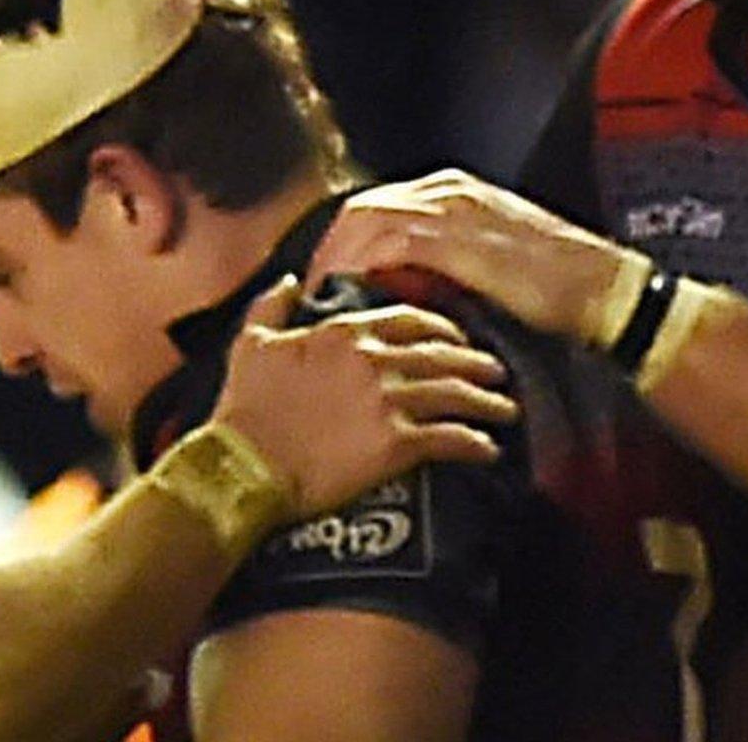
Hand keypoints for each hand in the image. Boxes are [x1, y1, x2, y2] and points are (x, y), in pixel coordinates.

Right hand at [211, 275, 517, 514]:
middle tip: (498, 370)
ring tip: (505, 408)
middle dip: (477, 362)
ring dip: (487, 402)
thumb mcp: (250, 344)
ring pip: (455, 393)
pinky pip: (450, 438)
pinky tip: (489, 448)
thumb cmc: (243, 411)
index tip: (459, 339)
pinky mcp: (396, 443)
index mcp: (345, 332)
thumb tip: (286, 281)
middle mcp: (374, 360)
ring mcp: (388, 400)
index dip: (443, 329)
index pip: (411, 319)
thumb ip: (272, 305)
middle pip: (444, 354)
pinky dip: (475, 442)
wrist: (241, 467)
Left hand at [307, 169, 646, 344]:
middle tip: (312, 294)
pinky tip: (350, 297)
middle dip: (329, 250)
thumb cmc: (555, 288)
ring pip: (365, 219)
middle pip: (360, 208)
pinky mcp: (456, 236)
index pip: (377, 205)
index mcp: (455, 190)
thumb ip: (443, 265)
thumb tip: (398, 288)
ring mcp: (451, 208)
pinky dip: (361, 267)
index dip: (344, 242)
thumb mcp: (489, 265)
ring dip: (335, 260)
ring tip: (322, 300)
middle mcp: (447, 189)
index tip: (328, 280)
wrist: (603, 291)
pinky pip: (387, 243)